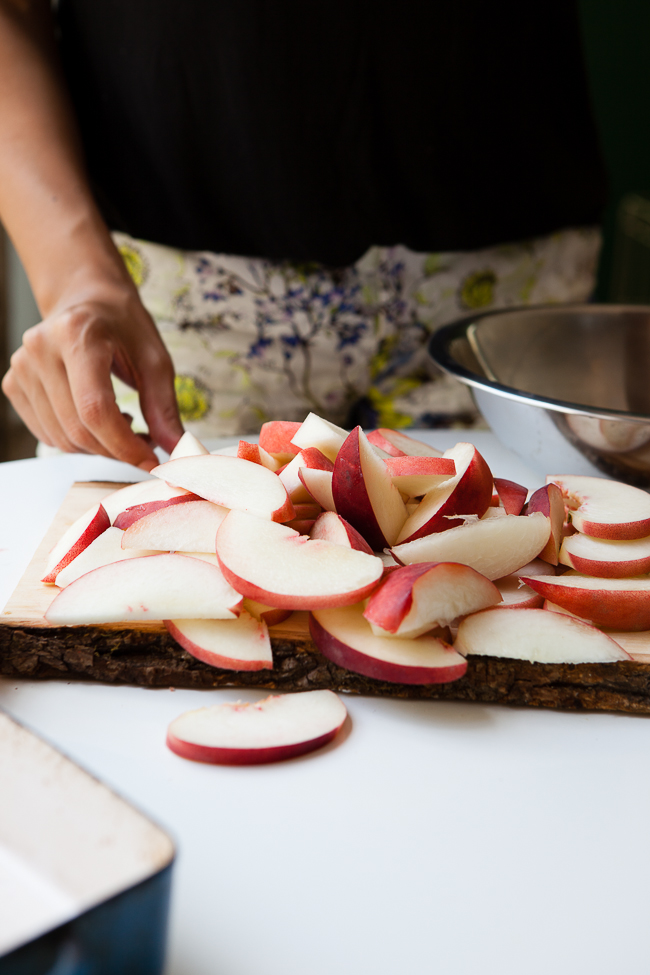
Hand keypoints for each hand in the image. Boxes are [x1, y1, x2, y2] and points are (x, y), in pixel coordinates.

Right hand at [2, 282, 183, 469]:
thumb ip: (164, 408)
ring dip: (99, 447)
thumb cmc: (122, 326)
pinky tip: (96, 419)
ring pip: (62, 439)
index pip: (95, 409)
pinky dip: (77, 440)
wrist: (87, 300)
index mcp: (77, 334)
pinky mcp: (14, 384)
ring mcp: (22, 367)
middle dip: (117, 450)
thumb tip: (176, 451)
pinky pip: (48, 435)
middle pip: (78, 430)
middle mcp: (41, 349)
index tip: (152, 462)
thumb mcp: (155, 360)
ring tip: (123, 422)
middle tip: (144, 442)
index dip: (125, 445)